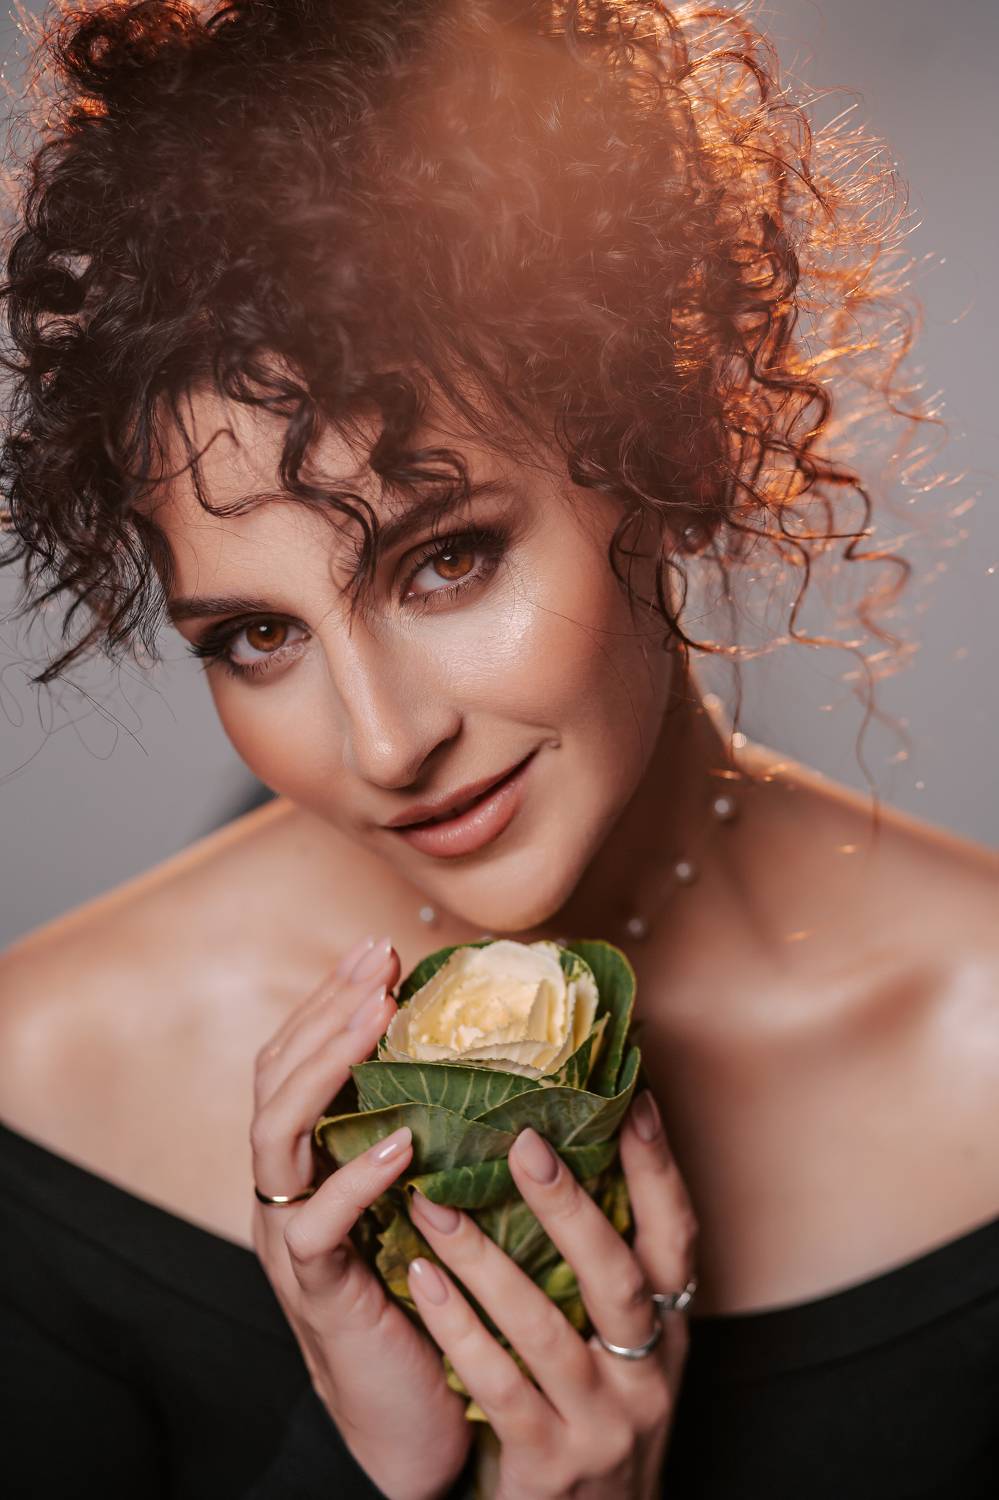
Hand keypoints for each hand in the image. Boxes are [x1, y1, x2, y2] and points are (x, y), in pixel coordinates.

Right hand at [249, 933, 470, 1499]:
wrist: (411, 1416)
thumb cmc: (428, 1293)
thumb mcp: (427, 1196)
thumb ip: (435, 1128)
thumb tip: (496, 1049)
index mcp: (308, 1162)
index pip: (295, 1061)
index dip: (329, 1001)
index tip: (380, 950)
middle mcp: (284, 1192)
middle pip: (274, 1081)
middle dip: (325, 1012)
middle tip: (376, 963)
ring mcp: (291, 1240)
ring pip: (276, 1138)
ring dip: (325, 1067)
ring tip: (375, 1017)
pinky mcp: (318, 1291)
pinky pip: (318, 1226)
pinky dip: (354, 1177)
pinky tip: (399, 1141)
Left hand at [406, 1093, 695, 1499]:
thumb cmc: (600, 1413)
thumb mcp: (625, 1346)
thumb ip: (608, 1267)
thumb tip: (573, 1146)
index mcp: (670, 1330)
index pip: (677, 1237)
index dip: (659, 1168)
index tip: (632, 1097)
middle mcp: (648, 1374)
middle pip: (616, 1277)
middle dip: (569, 1206)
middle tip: (522, 1141)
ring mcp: (602, 1423)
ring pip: (544, 1329)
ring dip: (486, 1262)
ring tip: (433, 1204)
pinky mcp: (548, 1466)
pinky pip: (497, 1387)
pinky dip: (457, 1329)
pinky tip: (418, 1279)